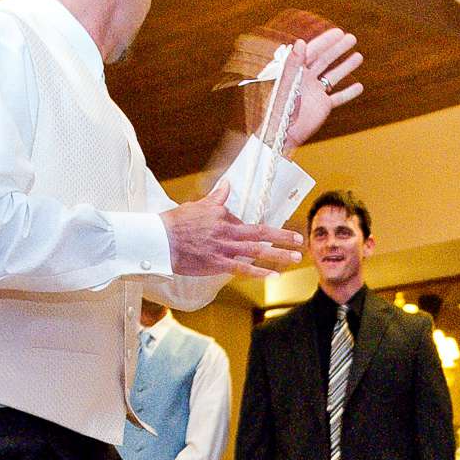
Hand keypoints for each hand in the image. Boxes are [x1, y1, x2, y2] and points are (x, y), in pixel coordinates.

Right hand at [165, 184, 305, 277]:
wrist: (159, 239)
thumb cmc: (176, 223)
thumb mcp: (198, 205)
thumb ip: (217, 197)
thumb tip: (227, 183)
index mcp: (223, 216)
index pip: (246, 223)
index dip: (256, 232)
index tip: (269, 236)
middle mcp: (228, 231)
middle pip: (261, 233)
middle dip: (283, 236)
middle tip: (300, 239)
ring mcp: (224, 248)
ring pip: (257, 250)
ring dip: (278, 254)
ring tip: (295, 257)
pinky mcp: (217, 263)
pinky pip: (242, 268)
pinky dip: (259, 272)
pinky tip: (274, 275)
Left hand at [283, 29, 364, 149]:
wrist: (282, 135)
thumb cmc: (280, 109)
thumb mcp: (287, 83)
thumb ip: (293, 63)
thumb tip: (301, 42)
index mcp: (296, 71)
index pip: (313, 51)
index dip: (325, 41)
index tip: (339, 33)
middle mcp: (306, 80)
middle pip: (325, 60)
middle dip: (338, 49)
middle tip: (352, 38)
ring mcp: (315, 93)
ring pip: (333, 76)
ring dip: (346, 67)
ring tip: (358, 56)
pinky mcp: (322, 107)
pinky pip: (338, 97)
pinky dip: (348, 92)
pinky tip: (359, 87)